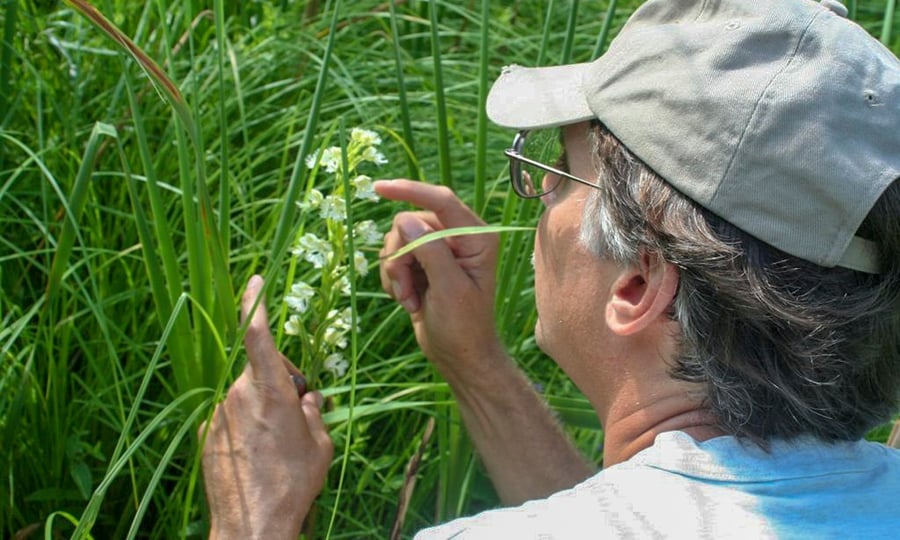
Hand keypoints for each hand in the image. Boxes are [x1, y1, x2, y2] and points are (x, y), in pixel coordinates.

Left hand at [200, 275, 332, 539]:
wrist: (251, 523)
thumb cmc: (293, 483)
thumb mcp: (320, 445)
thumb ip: (314, 413)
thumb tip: (309, 400)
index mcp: (271, 391)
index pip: (257, 336)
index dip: (255, 305)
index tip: (256, 282)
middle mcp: (240, 395)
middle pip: (260, 369)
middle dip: (280, 380)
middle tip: (298, 411)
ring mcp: (220, 415)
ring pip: (246, 395)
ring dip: (263, 407)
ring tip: (277, 444)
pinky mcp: (208, 435)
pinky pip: (233, 417)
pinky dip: (247, 426)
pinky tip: (258, 455)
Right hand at [376, 180, 503, 385]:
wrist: (459, 356)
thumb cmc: (463, 326)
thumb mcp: (449, 288)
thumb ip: (430, 252)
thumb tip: (405, 220)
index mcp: (476, 237)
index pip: (441, 201)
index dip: (411, 190)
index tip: (380, 188)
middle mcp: (458, 238)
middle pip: (411, 222)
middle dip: (402, 256)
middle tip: (408, 288)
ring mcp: (438, 251)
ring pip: (397, 241)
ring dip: (397, 272)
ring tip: (411, 299)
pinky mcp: (422, 265)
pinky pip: (393, 258)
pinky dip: (394, 280)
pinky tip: (408, 301)